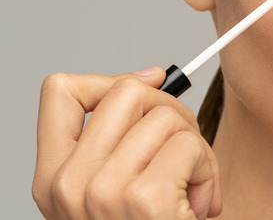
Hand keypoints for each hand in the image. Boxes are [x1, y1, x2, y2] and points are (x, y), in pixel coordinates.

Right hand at [32, 68, 221, 218]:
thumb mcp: (113, 191)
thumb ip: (118, 140)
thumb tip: (150, 77)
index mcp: (54, 178)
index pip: (60, 92)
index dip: (110, 79)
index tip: (147, 86)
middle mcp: (69, 185)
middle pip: (128, 91)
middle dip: (171, 111)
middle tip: (181, 150)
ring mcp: (103, 192)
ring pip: (167, 116)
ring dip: (195, 149)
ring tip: (190, 187)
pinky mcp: (145, 201)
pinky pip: (190, 145)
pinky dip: (208, 171)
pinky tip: (198, 205)